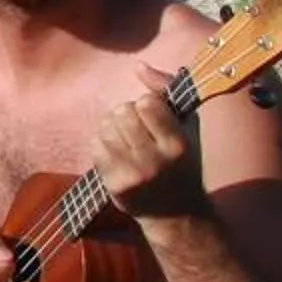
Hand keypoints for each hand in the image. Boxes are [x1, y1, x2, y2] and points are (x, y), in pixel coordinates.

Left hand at [95, 64, 206, 221]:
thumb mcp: (186, 129)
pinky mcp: (113, 183)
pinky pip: (95, 145)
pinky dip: (103, 142)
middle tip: (136, 129)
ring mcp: (132, 173)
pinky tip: (116, 152)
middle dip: (127, 114)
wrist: (175, 215)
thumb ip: (167, 93)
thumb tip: (139, 66)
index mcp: (177, 144)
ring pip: (106, 126)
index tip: (153, 117)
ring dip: (113, 127)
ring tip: (127, 141)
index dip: (146, 104)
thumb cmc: (181, 165)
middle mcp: (155, 160)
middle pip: (123, 112)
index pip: (148, 103)